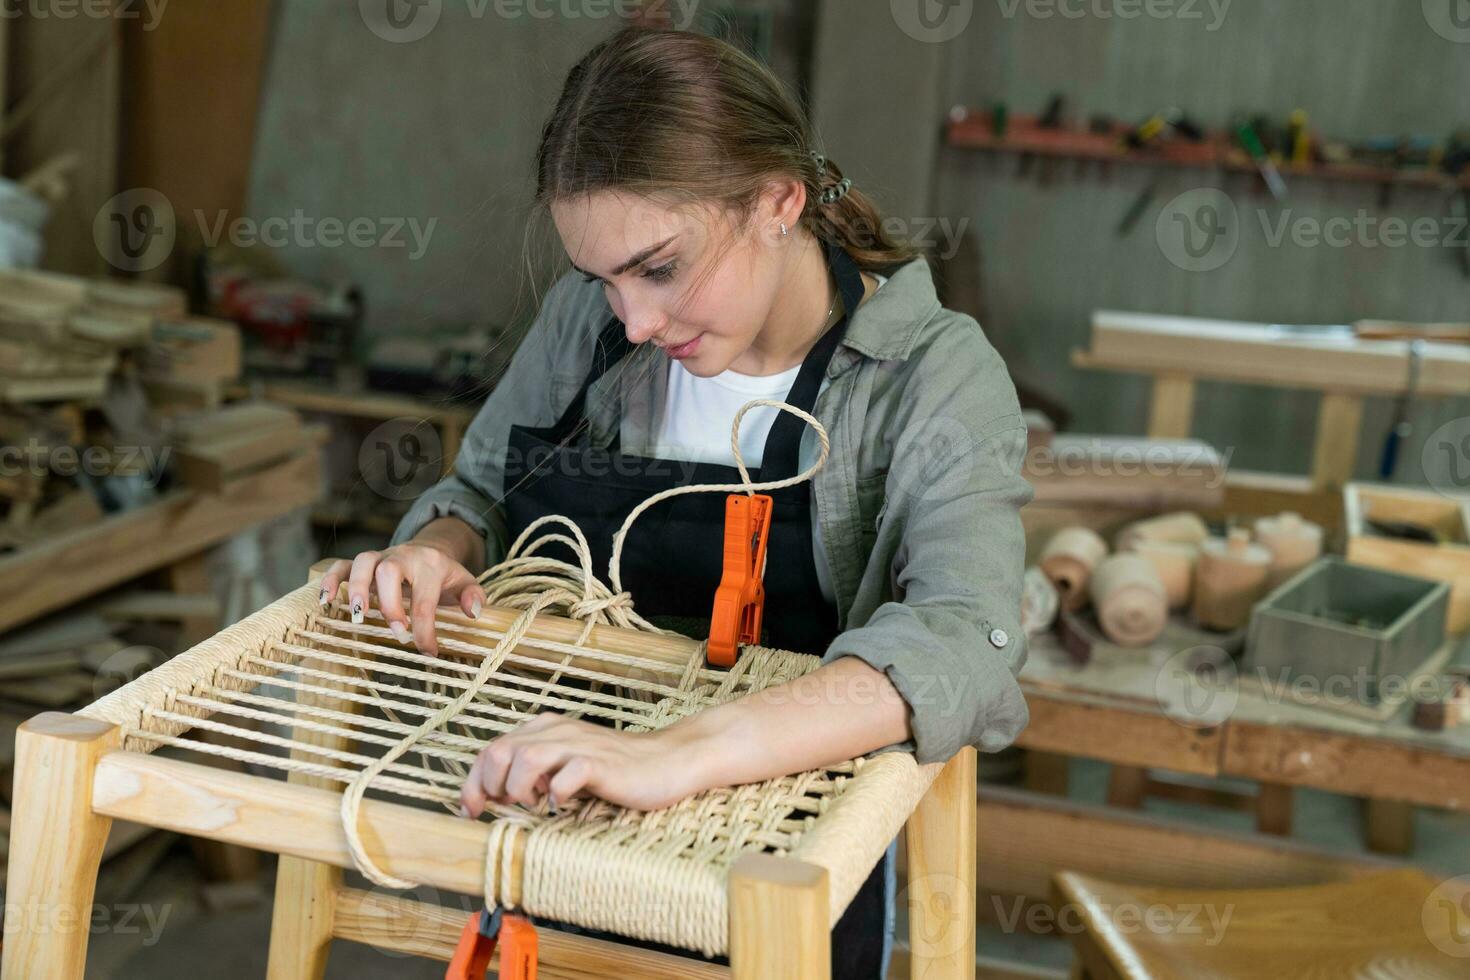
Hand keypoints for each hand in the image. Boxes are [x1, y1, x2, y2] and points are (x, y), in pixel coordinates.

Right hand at [318, 541, 484, 655]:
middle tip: (398, 633)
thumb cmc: (444, 575)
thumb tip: (473, 612)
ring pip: (363, 562)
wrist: (429, 550)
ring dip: (357, 589)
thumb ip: (474, 596)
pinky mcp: (362, 563)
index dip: (425, 629)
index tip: (428, 652)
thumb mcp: (466, 582)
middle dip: (390, 604)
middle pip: (389, 570)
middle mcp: (402, 556)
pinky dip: (330, 581)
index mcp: (430, 564)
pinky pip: (341, 565)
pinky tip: (325, 602)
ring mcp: (379, 557)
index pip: (425, 599)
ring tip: (357, 617)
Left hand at [460, 714, 711, 815]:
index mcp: (545, 729)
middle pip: (500, 750)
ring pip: (526, 758)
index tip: (472, 810)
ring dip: (519, 788)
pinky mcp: (600, 763)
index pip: (492, 749)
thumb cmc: (615, 769)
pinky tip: (563, 804)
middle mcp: (557, 731)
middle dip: (489, 786)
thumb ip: (534, 771)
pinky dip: (557, 794)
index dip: (472, 782)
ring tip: (533, 803)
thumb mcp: (566, 765)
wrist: (667, 761)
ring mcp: (579, 745)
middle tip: (504, 807)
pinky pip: (567, 776)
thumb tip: (496, 793)